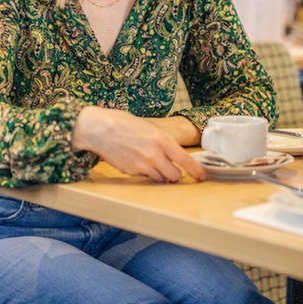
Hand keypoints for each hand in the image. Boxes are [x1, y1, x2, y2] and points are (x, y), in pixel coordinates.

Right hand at [72, 106, 205, 182]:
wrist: (100, 129)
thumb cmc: (125, 124)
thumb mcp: (151, 128)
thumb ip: (163, 142)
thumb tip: (172, 154)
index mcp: (162, 140)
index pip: (185, 160)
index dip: (196, 171)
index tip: (202, 177)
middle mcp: (154, 155)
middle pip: (174, 176)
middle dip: (176, 175)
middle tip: (173, 169)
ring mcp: (141, 166)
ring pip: (160, 179)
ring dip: (161, 176)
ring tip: (154, 164)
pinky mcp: (130, 172)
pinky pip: (144, 178)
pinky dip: (146, 174)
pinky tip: (138, 161)